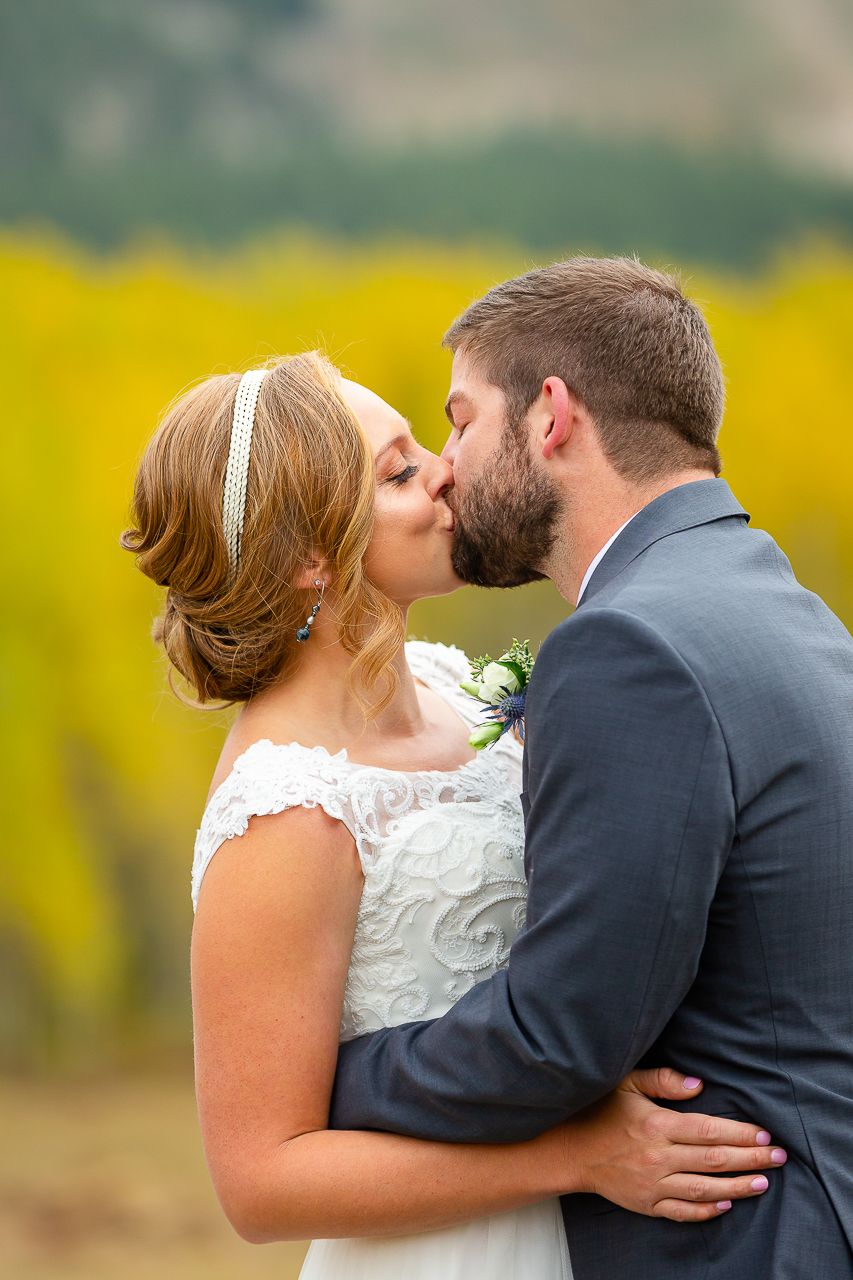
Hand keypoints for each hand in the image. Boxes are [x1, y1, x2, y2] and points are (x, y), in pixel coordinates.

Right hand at [563, 1067, 786, 1221]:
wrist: (569, 1150)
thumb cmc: (599, 1112)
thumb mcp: (626, 1083)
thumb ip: (663, 1080)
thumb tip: (698, 1084)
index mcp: (657, 1125)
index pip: (709, 1131)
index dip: (740, 1134)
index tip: (764, 1134)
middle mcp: (658, 1157)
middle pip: (715, 1160)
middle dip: (752, 1159)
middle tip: (779, 1158)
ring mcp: (653, 1185)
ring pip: (706, 1189)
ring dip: (739, 1186)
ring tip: (764, 1183)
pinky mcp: (647, 1204)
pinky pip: (684, 1212)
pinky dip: (708, 1210)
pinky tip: (727, 1203)